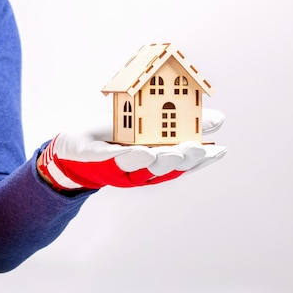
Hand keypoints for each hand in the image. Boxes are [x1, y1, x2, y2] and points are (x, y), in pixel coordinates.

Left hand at [37, 108, 227, 189]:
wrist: (74, 146)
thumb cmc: (115, 136)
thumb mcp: (149, 127)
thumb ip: (180, 126)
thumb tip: (218, 121)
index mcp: (154, 163)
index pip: (181, 164)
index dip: (200, 160)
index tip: (219, 150)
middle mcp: (138, 171)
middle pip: (162, 170)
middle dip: (179, 160)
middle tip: (193, 148)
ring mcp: (116, 168)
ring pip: (138, 169)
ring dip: (154, 161)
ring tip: (167, 151)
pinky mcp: (96, 158)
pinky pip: (109, 159)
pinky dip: (123, 156)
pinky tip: (138, 151)